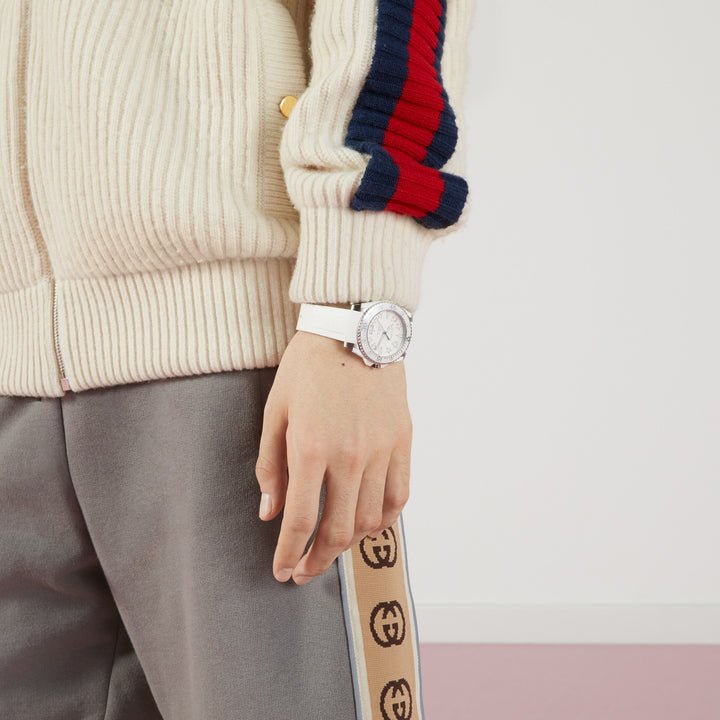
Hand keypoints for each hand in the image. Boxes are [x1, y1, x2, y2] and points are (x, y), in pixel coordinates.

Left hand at [255, 330, 411, 584]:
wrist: (352, 328)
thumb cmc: (307, 368)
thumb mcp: (275, 412)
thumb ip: (270, 467)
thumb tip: (269, 514)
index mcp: (310, 449)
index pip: (300, 522)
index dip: (288, 555)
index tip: (281, 572)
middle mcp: (350, 457)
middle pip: (337, 531)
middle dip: (316, 560)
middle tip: (303, 571)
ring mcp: (382, 451)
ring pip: (371, 521)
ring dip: (349, 545)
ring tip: (332, 546)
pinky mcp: (402, 442)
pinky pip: (399, 497)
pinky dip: (384, 520)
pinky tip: (369, 524)